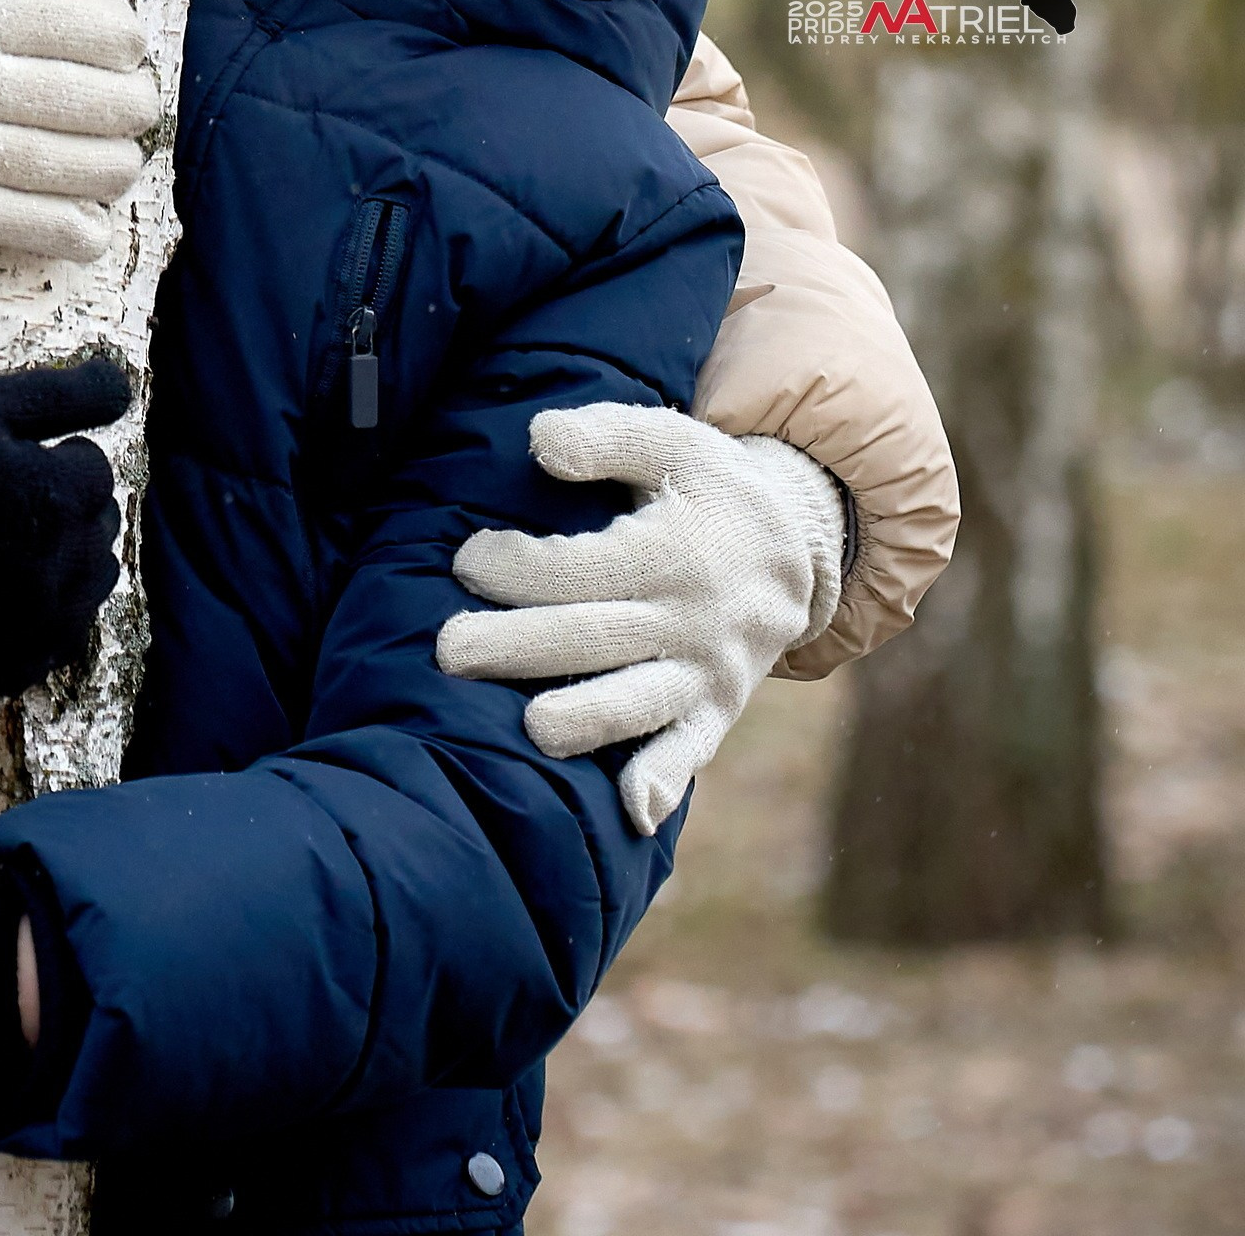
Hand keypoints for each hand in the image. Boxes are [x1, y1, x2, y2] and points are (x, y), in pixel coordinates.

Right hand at [0, 0, 155, 253]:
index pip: (97, 28)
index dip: (124, 40)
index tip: (115, 46)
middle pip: (108, 101)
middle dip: (133, 106)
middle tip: (124, 106)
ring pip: (85, 170)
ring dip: (115, 167)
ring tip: (110, 161)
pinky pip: (31, 229)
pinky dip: (75, 233)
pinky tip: (84, 227)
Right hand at [0, 358, 128, 693]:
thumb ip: (66, 394)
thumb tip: (128, 386)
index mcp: (44, 499)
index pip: (94, 470)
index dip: (51, 453)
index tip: (4, 452)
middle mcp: (42, 573)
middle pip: (99, 530)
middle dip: (65, 504)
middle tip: (3, 493)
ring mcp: (20, 629)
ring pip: (89, 589)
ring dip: (64, 559)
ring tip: (3, 537)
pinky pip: (55, 643)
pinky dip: (41, 616)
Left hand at [435, 404, 846, 835]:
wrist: (799, 551)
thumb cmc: (708, 488)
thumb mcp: (670, 440)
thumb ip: (606, 435)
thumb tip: (540, 440)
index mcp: (673, 551)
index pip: (582, 568)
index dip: (519, 566)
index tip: (466, 560)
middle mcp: (690, 619)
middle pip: (593, 639)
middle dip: (518, 647)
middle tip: (448, 650)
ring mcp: (705, 672)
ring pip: (637, 704)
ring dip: (582, 719)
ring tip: (527, 728)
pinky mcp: (715, 710)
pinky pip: (691, 750)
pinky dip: (663, 781)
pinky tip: (632, 813)